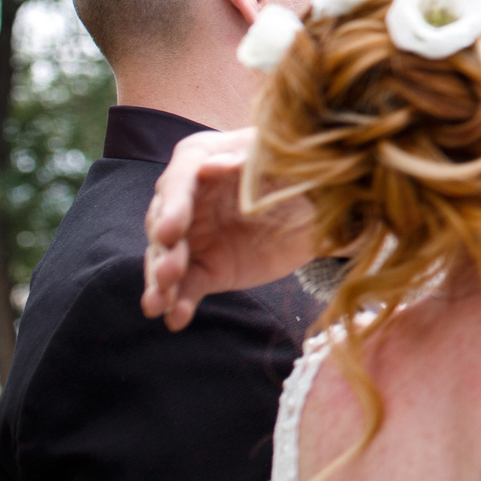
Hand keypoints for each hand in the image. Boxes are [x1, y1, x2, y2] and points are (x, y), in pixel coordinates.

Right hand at [140, 128, 320, 329]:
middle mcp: (186, 199)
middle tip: (169, 273)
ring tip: (157, 304)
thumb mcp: (282, 160)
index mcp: (201, 160)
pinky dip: (179, 305)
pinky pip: (187, 288)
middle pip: (164, 224)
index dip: (173, 207)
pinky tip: (176, 320)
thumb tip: (215, 164)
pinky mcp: (204, 269)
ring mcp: (192, 237)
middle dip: (165, 251)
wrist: (323, 204)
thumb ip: (250, 160)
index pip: (179, 182)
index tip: (170, 231)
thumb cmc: (297, 169)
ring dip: (160, 283)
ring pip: (166, 260)